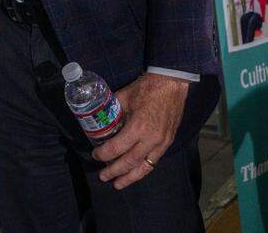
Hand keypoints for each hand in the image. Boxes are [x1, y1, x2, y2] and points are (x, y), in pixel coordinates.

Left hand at [92, 72, 188, 189]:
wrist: (172, 84)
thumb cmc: (146, 88)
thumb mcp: (124, 97)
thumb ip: (112, 111)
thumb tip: (99, 119)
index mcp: (137, 127)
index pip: (116, 148)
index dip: (103, 154)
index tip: (95, 155)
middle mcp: (150, 139)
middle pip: (129, 162)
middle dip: (114, 171)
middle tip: (103, 176)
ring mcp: (161, 143)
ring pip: (144, 167)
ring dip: (130, 177)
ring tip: (118, 184)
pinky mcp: (168, 142)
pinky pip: (154, 161)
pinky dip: (143, 169)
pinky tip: (135, 173)